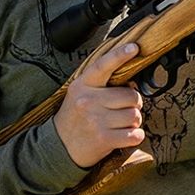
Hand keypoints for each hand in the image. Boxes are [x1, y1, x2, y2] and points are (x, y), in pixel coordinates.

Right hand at [53, 42, 144, 168]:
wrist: (59, 146)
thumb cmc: (75, 116)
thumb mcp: (81, 93)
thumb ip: (102, 84)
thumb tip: (133, 82)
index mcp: (83, 85)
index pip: (103, 65)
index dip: (119, 55)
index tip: (134, 47)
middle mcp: (89, 101)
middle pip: (131, 96)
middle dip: (134, 103)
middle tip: (125, 108)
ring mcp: (96, 120)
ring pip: (135, 116)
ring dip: (134, 121)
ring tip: (121, 123)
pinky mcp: (103, 139)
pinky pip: (134, 135)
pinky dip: (136, 136)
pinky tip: (127, 135)